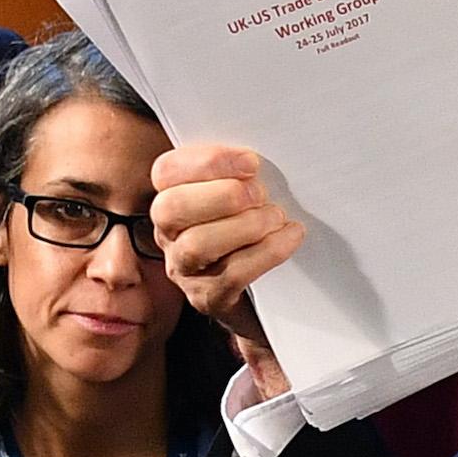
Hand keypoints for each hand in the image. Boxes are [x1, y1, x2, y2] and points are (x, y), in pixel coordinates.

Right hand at [151, 145, 305, 399]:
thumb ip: (242, 174)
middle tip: (261, 194)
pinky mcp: (209, 299)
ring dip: (243, 226)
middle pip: (172, 208)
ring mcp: (185, 270)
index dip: (208, 162)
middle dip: (221, 196)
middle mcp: (169, 234)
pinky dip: (266, 253)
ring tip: (275, 217)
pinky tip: (291, 237)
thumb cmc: (257, 230)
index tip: (251, 162)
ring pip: (196, 245)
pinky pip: (231, 275)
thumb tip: (262, 157)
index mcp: (172, 198)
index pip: (167, 171)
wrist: (268, 297)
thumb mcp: (246, 195)